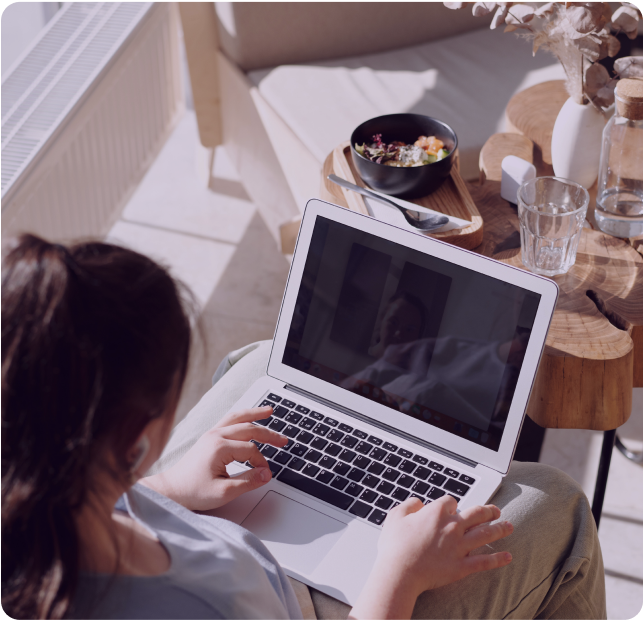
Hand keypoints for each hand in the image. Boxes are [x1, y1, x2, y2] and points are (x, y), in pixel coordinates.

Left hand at [141, 406, 286, 510]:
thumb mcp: (223, 492)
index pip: (251, 450)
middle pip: (249, 429)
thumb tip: (266, 474)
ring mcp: (211, 434)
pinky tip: (249, 417)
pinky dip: (242, 416)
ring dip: (255, 414)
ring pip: (237, 418)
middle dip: (269, 434)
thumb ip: (248, 482)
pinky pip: (228, 420)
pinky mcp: (209, 437)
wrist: (171, 490)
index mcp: (219, 447)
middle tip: (284, 440)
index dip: (261, 463)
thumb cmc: (193, 492)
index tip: (265, 474)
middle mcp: (216, 436)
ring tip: (269, 411)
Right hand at [350, 496, 512, 618]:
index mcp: (436, 513)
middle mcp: (452, 527)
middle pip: (476, 514)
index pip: (451, 502)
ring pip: (485, 534)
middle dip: (488, 511)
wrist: (400, 572)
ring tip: (509, 526)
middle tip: (495, 511)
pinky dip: (498, 559)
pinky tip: (508, 556)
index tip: (452, 509)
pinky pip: (484, 561)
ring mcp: (459, 547)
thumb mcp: (395, 516)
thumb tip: (419, 502)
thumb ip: (409, 505)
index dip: (452, 505)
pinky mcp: (462, 566)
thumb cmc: (395, 545)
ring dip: (499, 529)